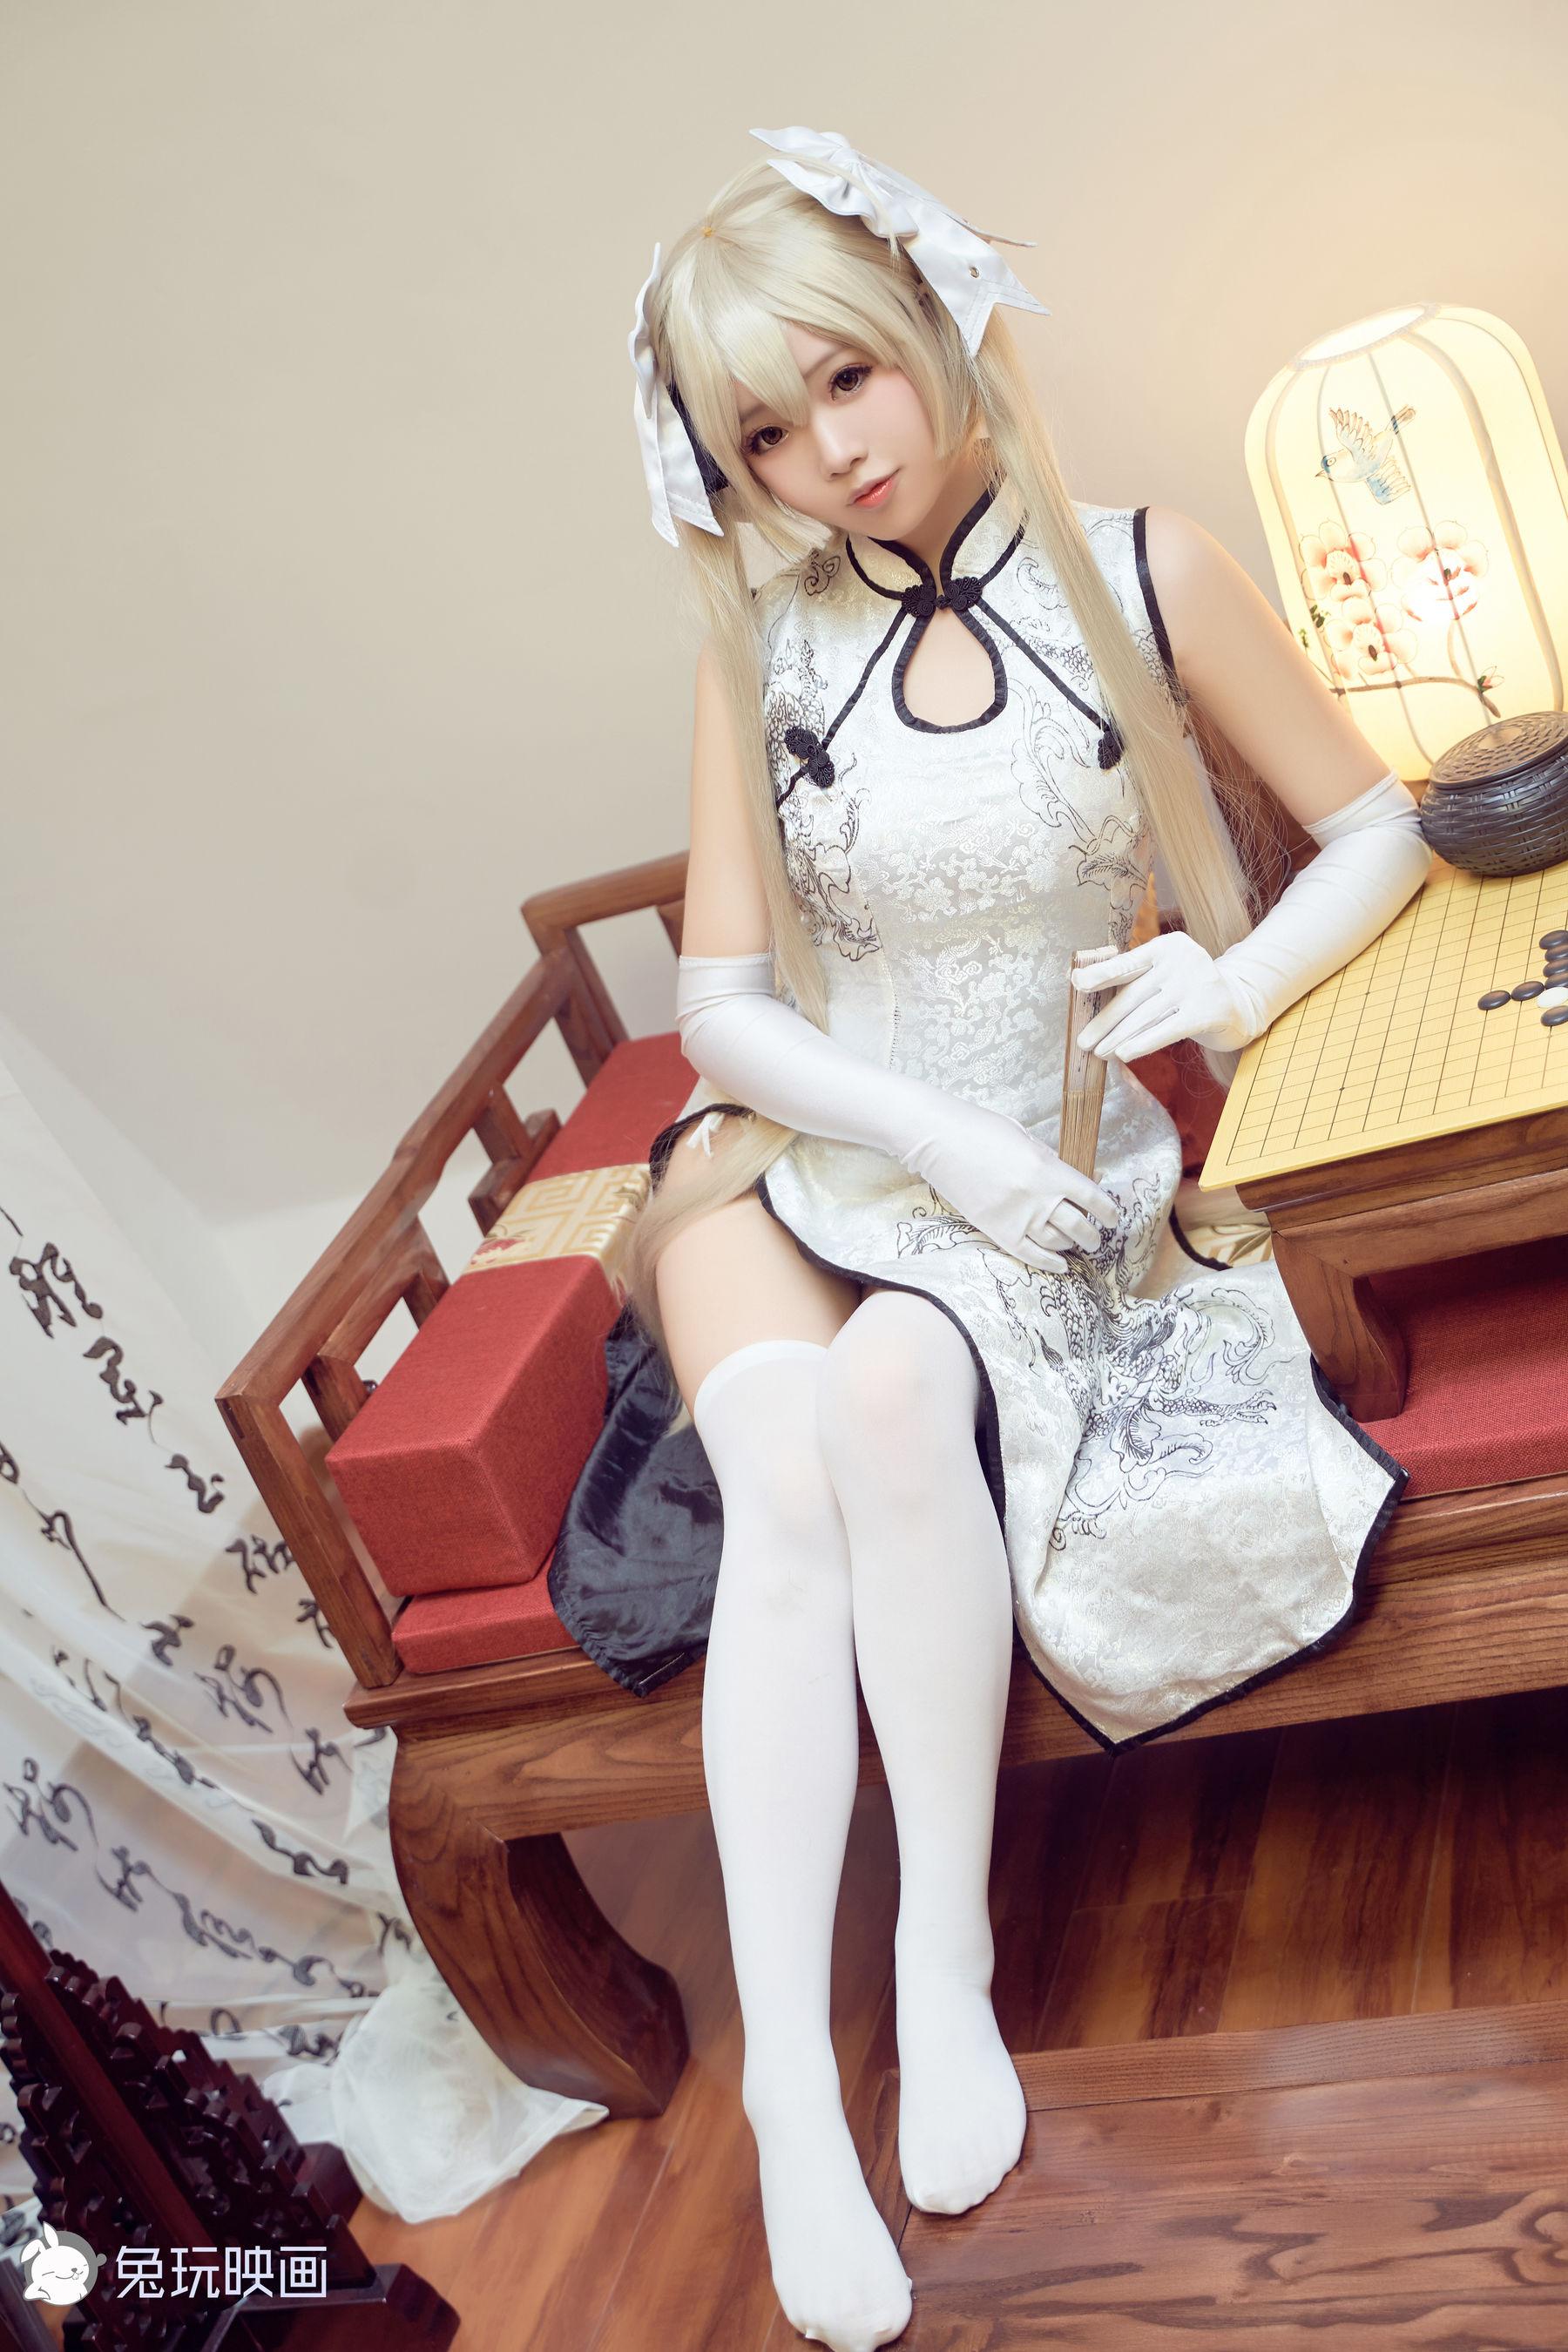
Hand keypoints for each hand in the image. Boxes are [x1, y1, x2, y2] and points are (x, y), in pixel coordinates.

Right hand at [898, 1096, 1120, 1275]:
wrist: (941, 1141)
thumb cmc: (982, 1131)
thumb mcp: (1026, 1140)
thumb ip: (1050, 1163)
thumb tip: (1071, 1180)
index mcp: (1049, 1169)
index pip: (1092, 1197)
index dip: (1107, 1211)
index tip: (1113, 1217)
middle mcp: (1039, 1197)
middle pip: (1079, 1226)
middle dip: (1092, 1235)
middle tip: (1095, 1237)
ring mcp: (1018, 1217)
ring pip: (1058, 1243)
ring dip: (1071, 1246)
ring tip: (1075, 1245)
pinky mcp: (997, 1231)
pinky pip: (1031, 1255)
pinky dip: (1050, 1263)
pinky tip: (1061, 1265)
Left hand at [1069, 931, 1262, 1061]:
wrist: (1237, 1004)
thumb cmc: (1187, 990)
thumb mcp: (1165, 973)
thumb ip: (1135, 978)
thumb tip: (1085, 988)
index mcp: (1167, 946)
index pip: (1128, 962)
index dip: (1101, 974)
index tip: (1077, 984)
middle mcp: (1182, 960)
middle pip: (1133, 995)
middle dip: (1105, 1021)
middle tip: (1084, 1041)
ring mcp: (1196, 984)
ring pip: (1146, 1016)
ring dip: (1118, 1037)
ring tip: (1099, 1052)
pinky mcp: (1207, 1011)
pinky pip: (1166, 1030)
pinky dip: (1142, 1043)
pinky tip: (1123, 1054)